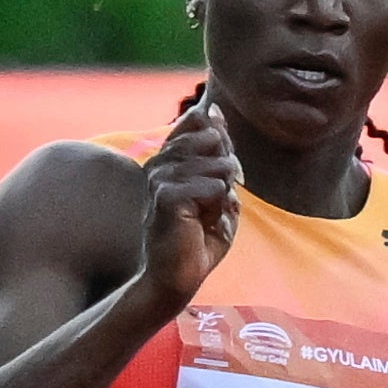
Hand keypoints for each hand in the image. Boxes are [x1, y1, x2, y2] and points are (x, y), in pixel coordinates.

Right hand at [137, 96, 241, 308]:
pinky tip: (201, 224)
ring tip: (205, 216)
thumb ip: (218, 150)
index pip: (200, 120)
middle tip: (213, 204)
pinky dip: (218, 208)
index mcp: (168, 156)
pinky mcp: (166, 195)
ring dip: (223, 195)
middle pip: (215, 138)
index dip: (221, 144)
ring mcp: (160, 176)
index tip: (218, 179)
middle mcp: (159, 160)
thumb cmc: (198, 238)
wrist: (177, 278)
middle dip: (227, 172)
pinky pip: (215, 186)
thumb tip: (213, 109)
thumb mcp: (217, 187)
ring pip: (220, 164)